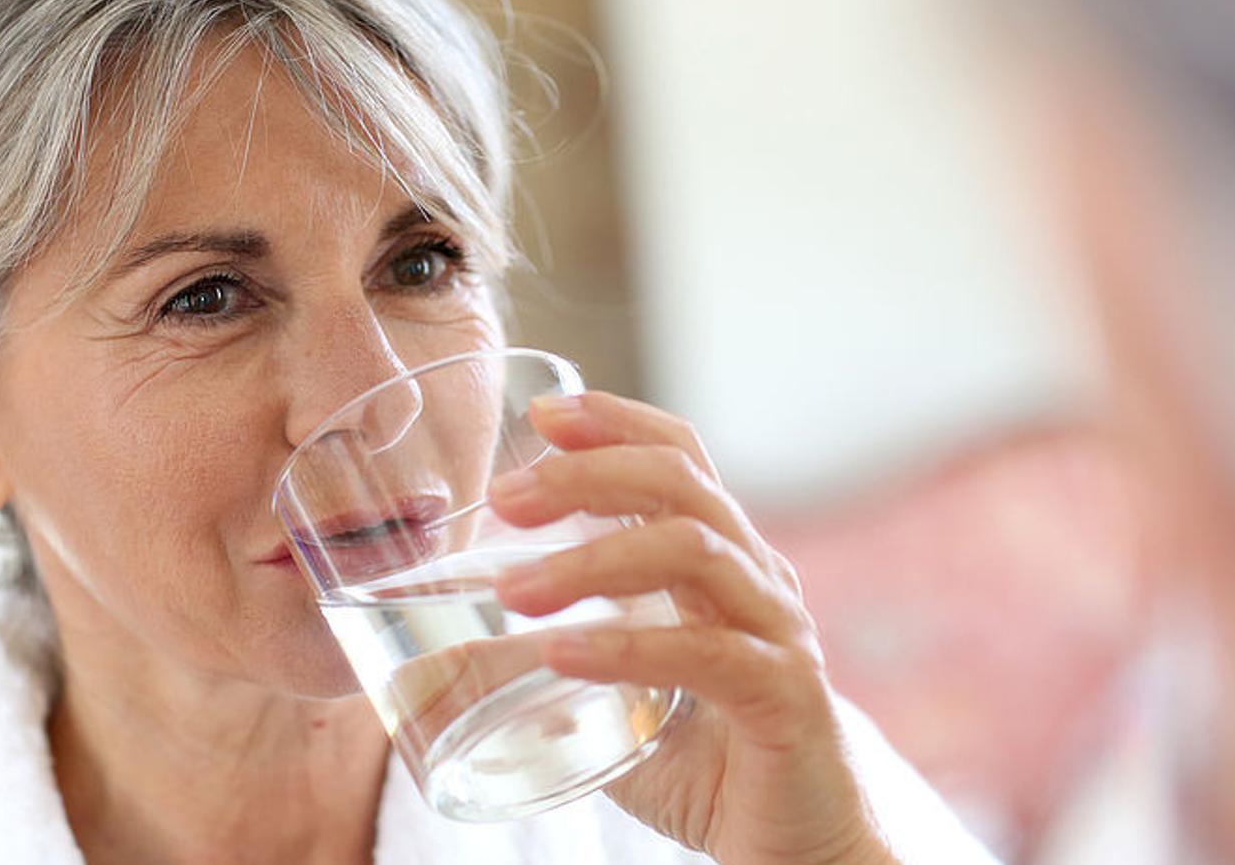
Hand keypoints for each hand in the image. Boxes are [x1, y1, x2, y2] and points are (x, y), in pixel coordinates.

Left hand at [489, 392, 894, 864]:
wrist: (797, 850)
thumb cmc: (704, 768)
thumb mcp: (613, 700)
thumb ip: (548, 664)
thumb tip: (436, 660)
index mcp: (722, 562)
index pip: (679, 457)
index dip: (617, 421)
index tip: (542, 413)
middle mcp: (757, 580)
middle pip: (681, 482)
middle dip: (586, 474)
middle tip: (504, 497)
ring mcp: (778, 633)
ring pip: (692, 550)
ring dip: (592, 558)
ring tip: (513, 591)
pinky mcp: (786, 697)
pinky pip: (708, 653)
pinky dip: (626, 647)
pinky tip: (562, 653)